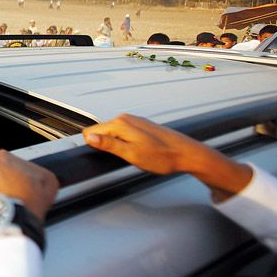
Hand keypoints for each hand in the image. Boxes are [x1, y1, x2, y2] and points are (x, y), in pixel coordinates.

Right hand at [82, 114, 252, 201]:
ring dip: (117, 146)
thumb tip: (90, 138)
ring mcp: (134, 121)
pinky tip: (139, 152)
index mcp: (120, 124)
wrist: (186, 153)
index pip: (91, 132)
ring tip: (133, 155)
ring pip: (112, 134)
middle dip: (106, 146)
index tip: (105, 156)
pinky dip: (125, 143)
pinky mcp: (140, 126)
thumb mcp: (131, 154)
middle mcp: (125, 119)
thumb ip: (109, 145)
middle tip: (123, 158)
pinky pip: (123, 134)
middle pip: (101, 132)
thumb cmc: (162, 156)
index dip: (94, 146)